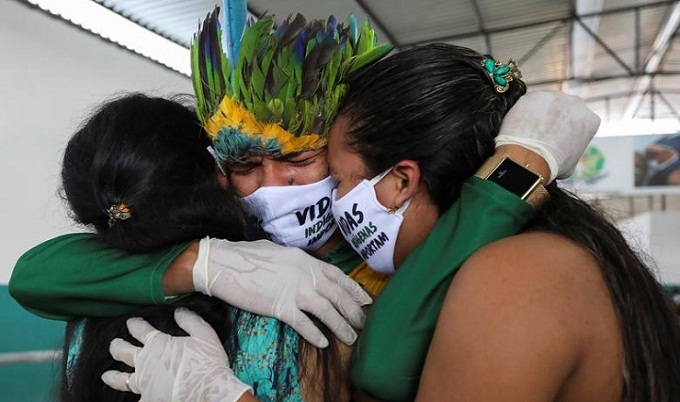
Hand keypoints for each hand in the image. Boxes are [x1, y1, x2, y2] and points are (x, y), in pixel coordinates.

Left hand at [102, 308, 251, 401]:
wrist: (208, 390)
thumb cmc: (207, 361)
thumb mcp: (204, 334)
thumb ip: (190, 321)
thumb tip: (177, 311)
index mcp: (157, 344)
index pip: (140, 329)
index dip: (134, 324)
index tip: (131, 322)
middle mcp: (144, 362)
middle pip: (123, 351)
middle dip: (117, 345)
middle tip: (114, 343)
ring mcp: (143, 383)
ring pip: (121, 379)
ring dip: (113, 376)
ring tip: (106, 375)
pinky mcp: (148, 399)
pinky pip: (136, 398)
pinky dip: (135, 397)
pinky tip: (134, 397)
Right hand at [193, 237, 371, 347]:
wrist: (223, 264)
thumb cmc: (246, 256)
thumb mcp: (279, 252)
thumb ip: (296, 262)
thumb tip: (305, 269)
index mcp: (305, 260)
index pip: (337, 276)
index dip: (353, 289)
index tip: (365, 299)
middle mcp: (305, 275)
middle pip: (337, 295)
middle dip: (353, 311)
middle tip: (363, 323)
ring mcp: (294, 291)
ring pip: (327, 311)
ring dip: (341, 326)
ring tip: (350, 337)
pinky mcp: (280, 307)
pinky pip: (304, 324)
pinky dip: (316, 334)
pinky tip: (323, 342)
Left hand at [496, 90, 600, 181]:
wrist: (529, 156)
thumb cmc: (551, 165)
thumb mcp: (572, 163)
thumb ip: (571, 149)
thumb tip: (564, 152)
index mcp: (590, 120)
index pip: (579, 122)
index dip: (567, 132)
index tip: (557, 140)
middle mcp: (576, 103)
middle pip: (564, 109)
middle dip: (554, 119)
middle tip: (541, 134)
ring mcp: (553, 96)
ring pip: (546, 104)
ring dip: (539, 114)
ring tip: (528, 131)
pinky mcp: (532, 95)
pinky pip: (528, 103)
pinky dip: (523, 112)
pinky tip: (519, 126)